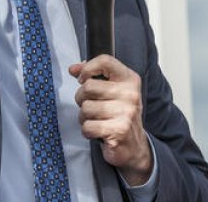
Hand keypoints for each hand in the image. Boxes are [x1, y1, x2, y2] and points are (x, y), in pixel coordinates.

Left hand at [69, 55, 153, 185]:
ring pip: (86, 108)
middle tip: (93, 106)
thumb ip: (92, 75)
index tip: (83, 78)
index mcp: (130, 79)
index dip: (87, 68)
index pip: (105, 61)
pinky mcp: (119, 131)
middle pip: (88, 86)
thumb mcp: (111, 90)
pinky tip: (99, 132)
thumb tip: (73, 69)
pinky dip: (88, 131)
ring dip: (85, 117)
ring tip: (97, 120)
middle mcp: (130, 94)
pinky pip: (88, 127)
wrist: (134, 147)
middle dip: (82, 98)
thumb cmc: (119, 115)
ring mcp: (126, 113)